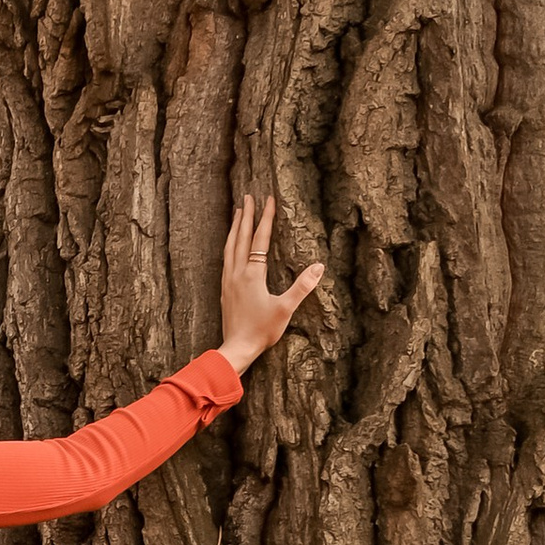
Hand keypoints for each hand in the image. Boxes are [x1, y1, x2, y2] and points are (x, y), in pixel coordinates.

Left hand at [217, 192, 322, 371]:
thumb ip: (302, 287)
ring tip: (238, 213)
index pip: (260, 239)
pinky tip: (231, 245)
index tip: (268, 200)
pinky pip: (226, 259)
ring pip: (230, 247)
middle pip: (241, 237)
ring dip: (235, 228)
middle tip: (248, 196)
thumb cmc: (262, 330)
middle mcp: (237, 273)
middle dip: (246, 215)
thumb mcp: (286, 309)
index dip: (266, 218)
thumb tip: (319, 266)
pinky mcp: (225, 290)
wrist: (237, 348)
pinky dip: (229, 245)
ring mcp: (228, 281)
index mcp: (252, 274)